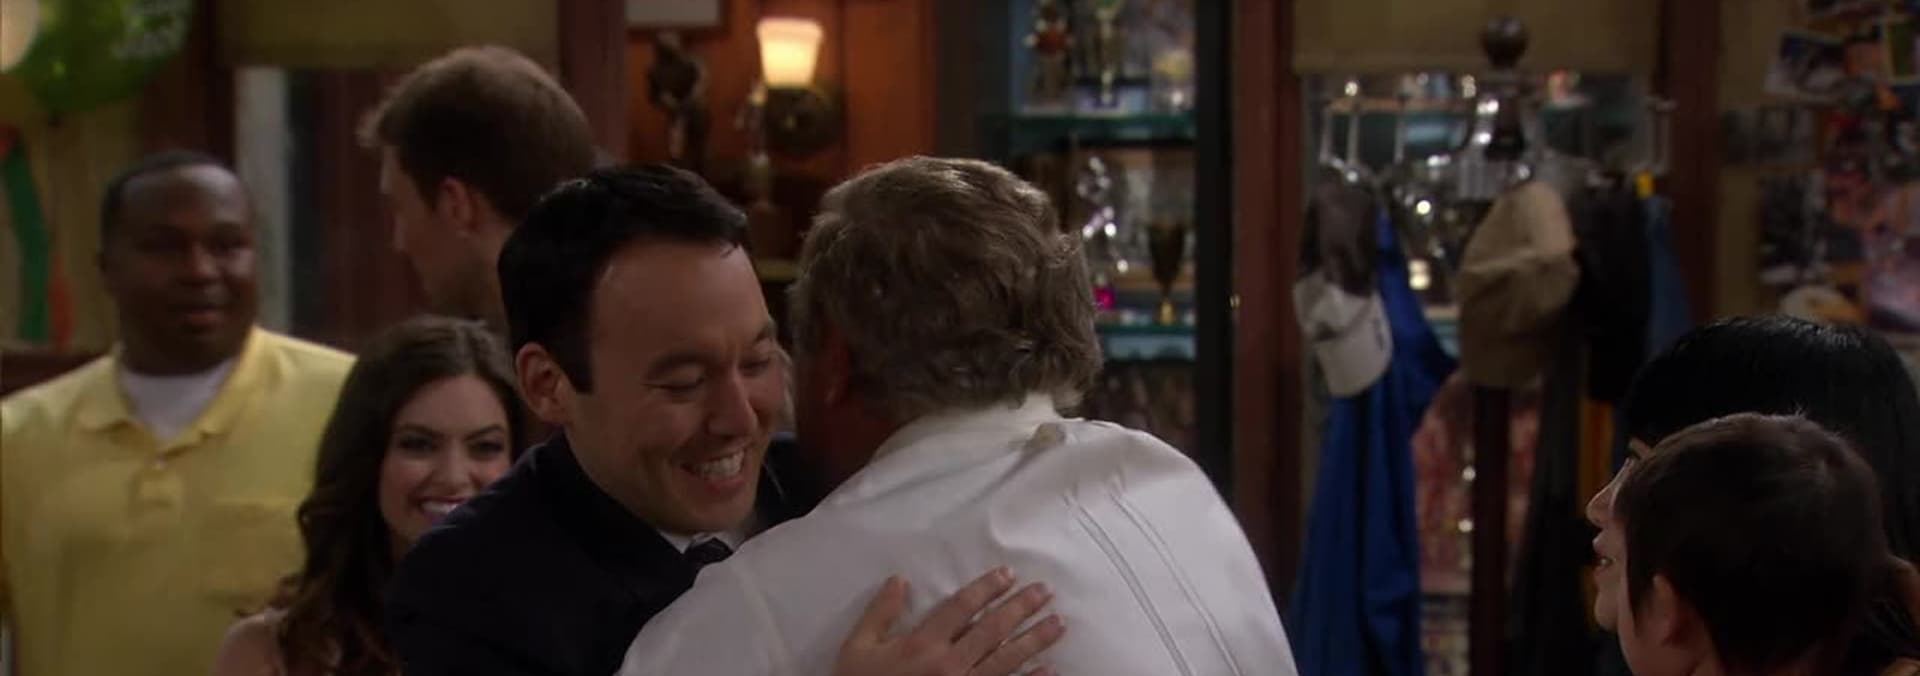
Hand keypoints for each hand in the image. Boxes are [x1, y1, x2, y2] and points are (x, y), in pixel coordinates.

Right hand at [833, 567, 1065, 675]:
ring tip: (1058, 624)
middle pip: (993, 629)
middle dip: (1021, 607)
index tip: (1008, 574)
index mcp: (922, 643)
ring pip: (1006, 659)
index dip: (986, 587)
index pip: (962, 606)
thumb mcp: (858, 648)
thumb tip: (899, 580)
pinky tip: (1049, 670)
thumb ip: (880, 613)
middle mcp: (949, 664)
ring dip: (1034, 640)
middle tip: (1045, 591)